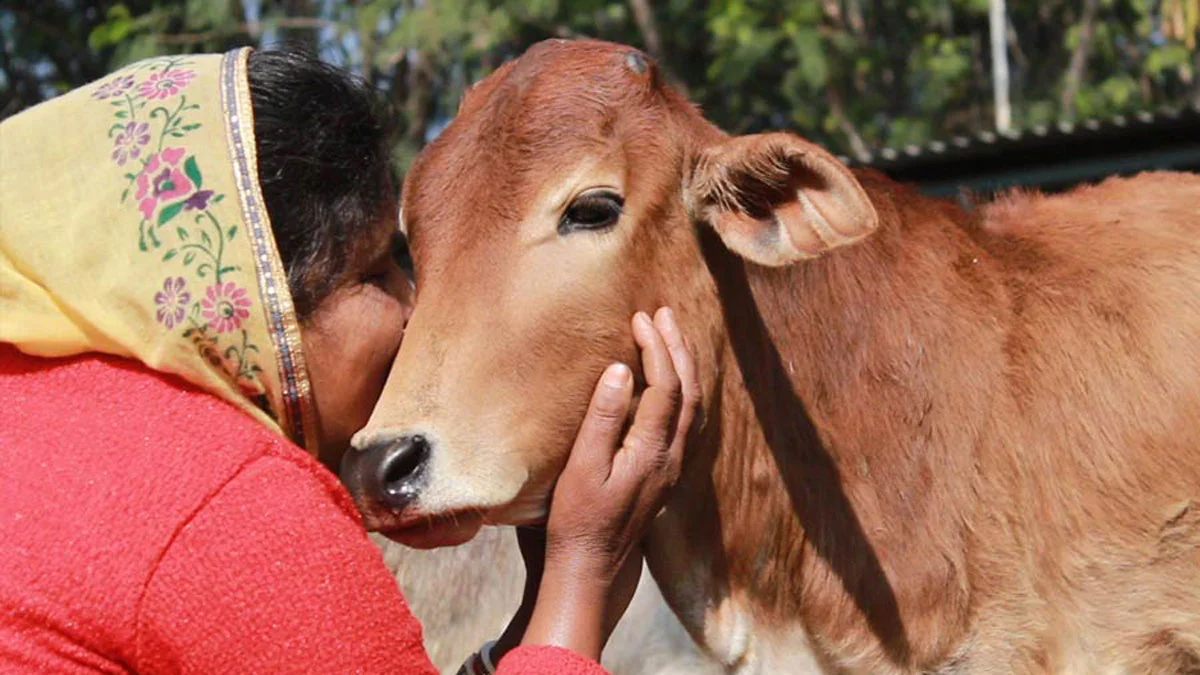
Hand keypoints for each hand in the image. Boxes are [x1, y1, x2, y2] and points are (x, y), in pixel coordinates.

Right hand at [514, 307, 698, 659]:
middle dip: (678, 348)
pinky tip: (673, 385)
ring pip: (694, 408)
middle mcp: (671, 457)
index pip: (665, 386)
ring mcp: (673, 468)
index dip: (656, 348)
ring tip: (673, 337)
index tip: (640, 318)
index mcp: (651, 450)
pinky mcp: (666, 476)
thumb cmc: (577, 519)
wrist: (591, 568)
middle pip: (689, 391)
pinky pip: (688, 423)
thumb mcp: (582, 467)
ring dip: (686, 368)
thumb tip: (623, 371)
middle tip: (663, 313)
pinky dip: (685, 392)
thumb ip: (604, 418)